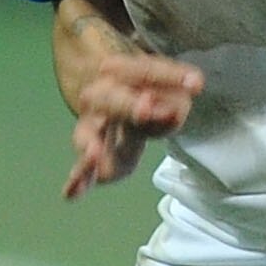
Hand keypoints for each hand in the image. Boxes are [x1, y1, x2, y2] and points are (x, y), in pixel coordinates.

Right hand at [63, 51, 202, 197]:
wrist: (119, 100)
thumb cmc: (147, 90)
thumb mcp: (169, 83)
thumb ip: (181, 85)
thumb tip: (194, 85)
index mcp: (119, 73)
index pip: (144, 72)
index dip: (167, 78)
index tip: (194, 85)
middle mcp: (99, 98)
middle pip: (109, 101)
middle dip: (127, 106)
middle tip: (145, 110)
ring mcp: (90, 129)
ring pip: (86, 136)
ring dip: (90, 145)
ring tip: (94, 155)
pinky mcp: (93, 158)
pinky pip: (81, 171)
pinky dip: (76, 182)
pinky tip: (71, 194)